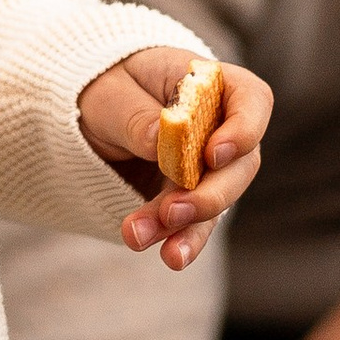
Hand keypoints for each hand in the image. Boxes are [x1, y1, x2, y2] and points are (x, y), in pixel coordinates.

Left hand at [77, 49, 271, 271]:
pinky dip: (179, 240)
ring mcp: (208, 168)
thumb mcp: (110, 93)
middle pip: (240, 165)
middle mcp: (221, 127)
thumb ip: (136, 115)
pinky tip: (168, 256)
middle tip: (174, 212)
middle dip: (210, 195)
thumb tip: (161, 141)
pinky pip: (193, 224)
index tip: (212, 155)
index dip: (243, 130)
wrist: (88, 115)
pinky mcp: (188, 199)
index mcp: (212, 84)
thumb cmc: (107, 87)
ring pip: (215, 203)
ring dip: (185, 226)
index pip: (251, 101)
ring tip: (142, 238)